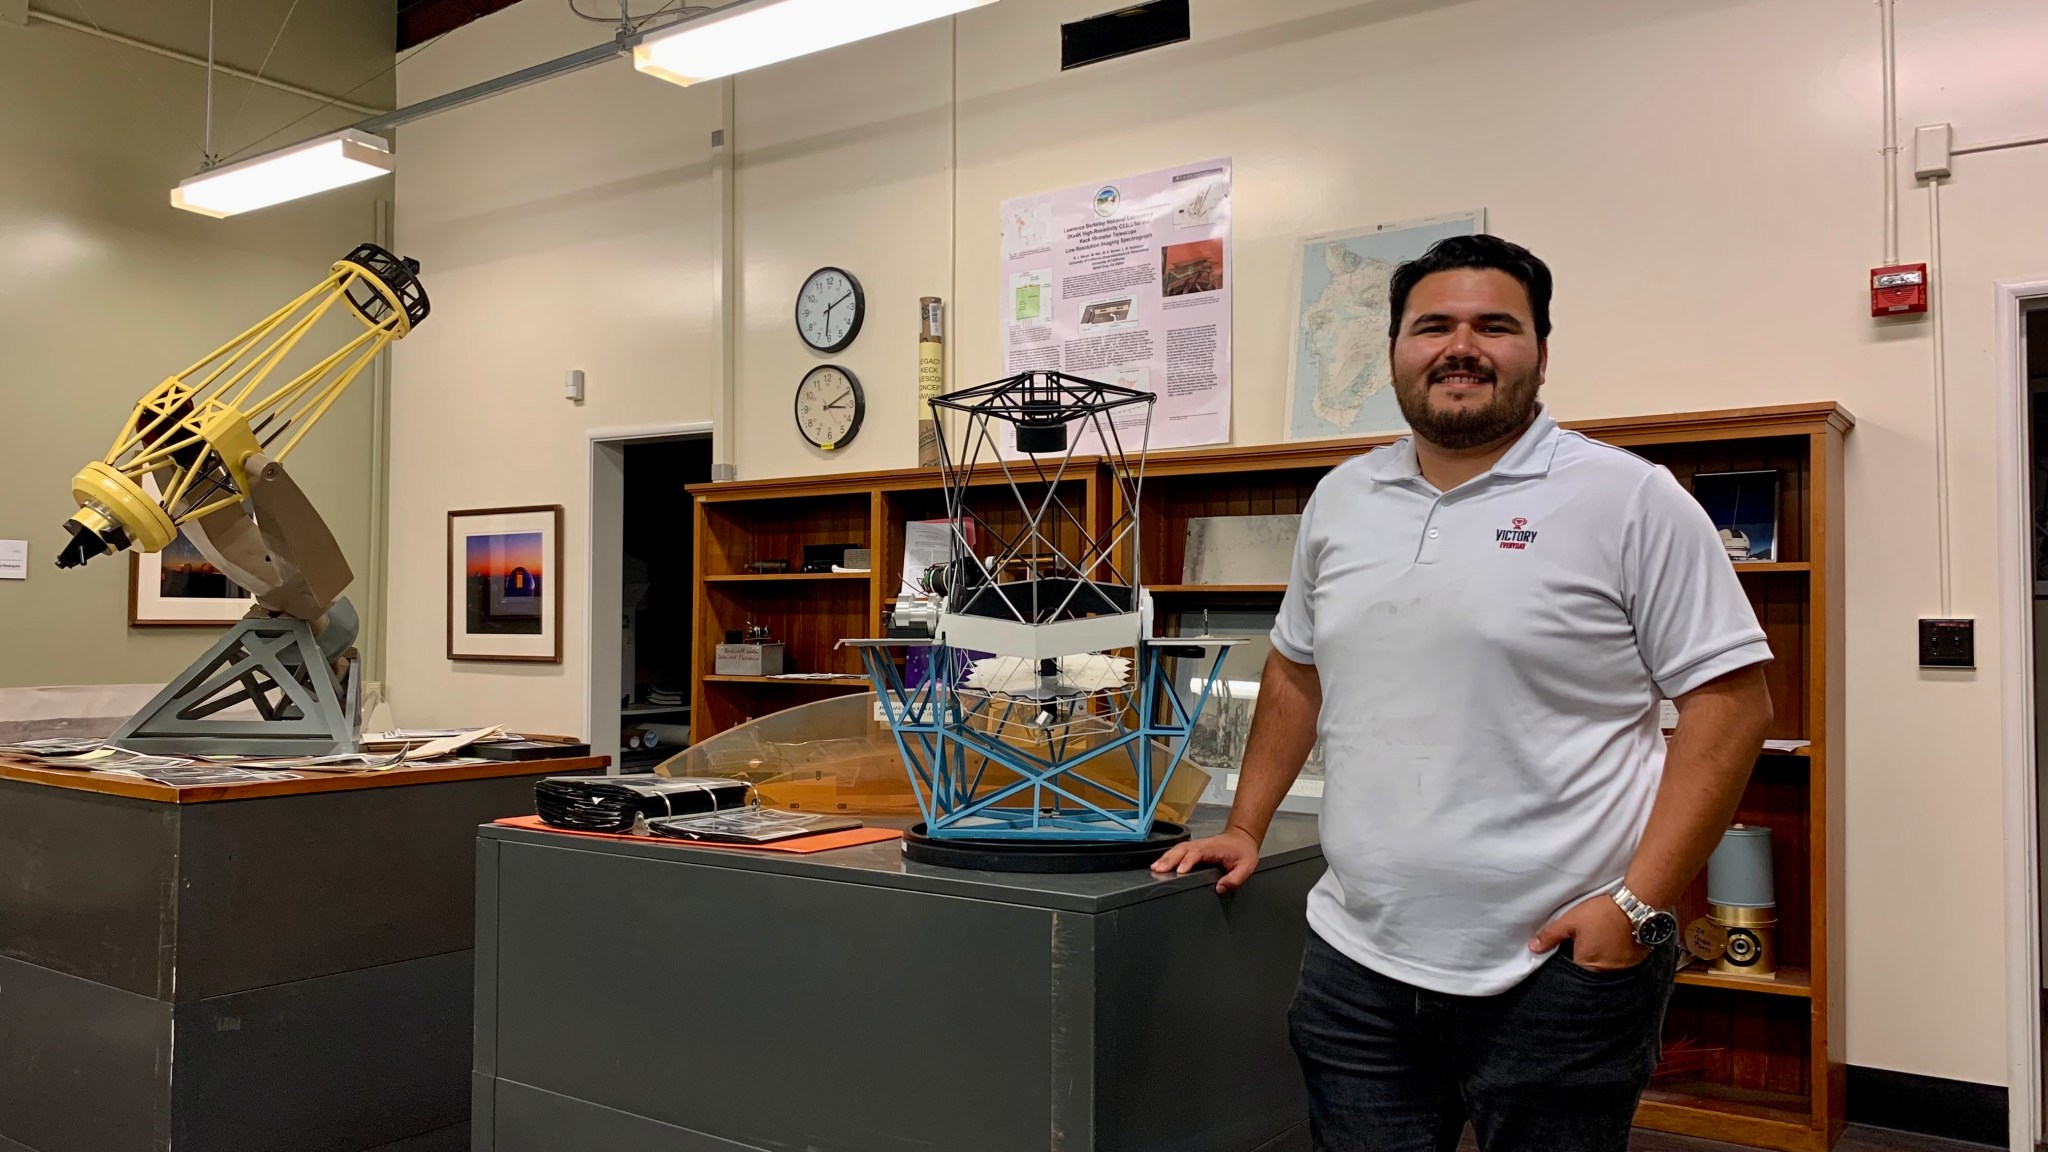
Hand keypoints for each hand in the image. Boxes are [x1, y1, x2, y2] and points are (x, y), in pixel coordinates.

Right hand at [1149, 827, 1259, 893]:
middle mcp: (1202, 845)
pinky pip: (1178, 850)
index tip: (1180, 871)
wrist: (1242, 837)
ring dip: (1165, 858)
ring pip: (1177, 849)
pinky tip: (1159, 864)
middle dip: (1170, 859)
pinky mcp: (1193, 848)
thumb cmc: (1243, 851)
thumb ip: (1235, 879)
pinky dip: (1167, 856)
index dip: (1187, 861)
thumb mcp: (1246, 867)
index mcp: (1213, 848)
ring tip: (1154, 868)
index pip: (1197, 853)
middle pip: (1182, 849)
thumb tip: (1220, 888)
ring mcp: (1196, 845)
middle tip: (1158, 870)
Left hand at [1530, 893, 1649, 971]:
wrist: (1635, 905)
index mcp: (1588, 966)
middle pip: (1589, 975)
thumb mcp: (1570, 921)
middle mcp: (1607, 973)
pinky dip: (1614, 960)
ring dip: (1600, 963)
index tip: (1566, 956)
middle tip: (1582, 949)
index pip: (1572, 975)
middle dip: (1583, 966)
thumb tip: (1532, 948)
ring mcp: (1624, 970)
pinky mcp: (1635, 963)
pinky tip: (1611, 948)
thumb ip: (1550, 936)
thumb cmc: (1601, 913)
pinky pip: (1620, 967)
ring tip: (1598, 948)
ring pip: (1605, 971)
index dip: (1566, 966)